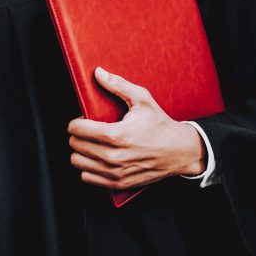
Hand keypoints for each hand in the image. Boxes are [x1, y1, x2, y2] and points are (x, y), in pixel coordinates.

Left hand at [67, 67, 205, 190]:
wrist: (180, 151)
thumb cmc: (160, 124)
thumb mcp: (142, 99)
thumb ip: (118, 85)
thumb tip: (98, 72)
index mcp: (116, 135)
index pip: (77, 130)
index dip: (76, 122)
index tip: (83, 120)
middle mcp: (113, 156)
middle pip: (75, 145)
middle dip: (77, 135)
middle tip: (87, 130)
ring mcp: (115, 172)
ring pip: (78, 162)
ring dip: (80, 152)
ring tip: (91, 143)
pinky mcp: (119, 183)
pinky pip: (88, 178)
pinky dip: (88, 168)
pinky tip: (97, 158)